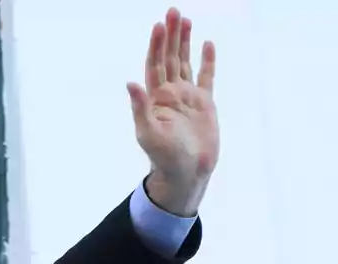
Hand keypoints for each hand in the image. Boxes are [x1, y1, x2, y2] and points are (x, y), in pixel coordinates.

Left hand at [127, 7, 218, 215]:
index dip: (156, 45)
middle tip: (172, 11)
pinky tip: (207, 44)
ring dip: (185, 42)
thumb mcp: (148, 133)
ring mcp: (188, 97)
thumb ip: (139, 107)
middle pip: (170, 58)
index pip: (155, 65)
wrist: (186, 173)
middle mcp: (171, 94)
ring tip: (185, 20)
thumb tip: (130, 82)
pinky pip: (207, 77)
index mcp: (156, 98)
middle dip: (170, 35)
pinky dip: (207, 60)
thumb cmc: (163, 157)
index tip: (159, 25)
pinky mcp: (205, 104)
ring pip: (186, 63)